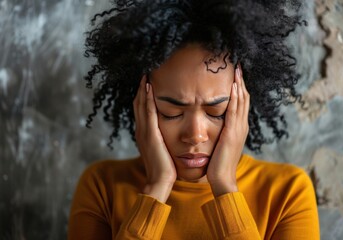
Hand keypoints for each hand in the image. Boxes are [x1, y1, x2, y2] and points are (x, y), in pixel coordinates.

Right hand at [133, 76, 176, 201]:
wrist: (160, 181)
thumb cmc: (165, 167)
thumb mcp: (161, 150)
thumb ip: (161, 140)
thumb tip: (167, 133)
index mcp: (144, 133)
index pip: (142, 110)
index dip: (143, 96)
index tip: (148, 83)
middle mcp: (141, 130)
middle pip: (139, 104)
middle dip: (141, 89)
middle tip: (145, 73)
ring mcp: (144, 132)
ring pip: (141, 105)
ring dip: (143, 90)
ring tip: (146, 75)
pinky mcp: (150, 135)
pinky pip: (148, 113)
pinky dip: (148, 99)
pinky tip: (150, 88)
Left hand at [206, 66, 249, 196]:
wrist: (221, 178)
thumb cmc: (218, 162)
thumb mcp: (221, 144)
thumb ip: (221, 132)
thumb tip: (216, 124)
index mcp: (238, 128)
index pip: (240, 103)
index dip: (239, 88)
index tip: (235, 74)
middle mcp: (241, 126)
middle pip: (243, 98)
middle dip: (241, 81)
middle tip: (238, 65)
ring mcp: (238, 129)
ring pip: (241, 101)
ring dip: (239, 84)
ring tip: (237, 69)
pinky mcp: (232, 133)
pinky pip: (234, 111)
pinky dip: (235, 97)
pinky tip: (233, 86)